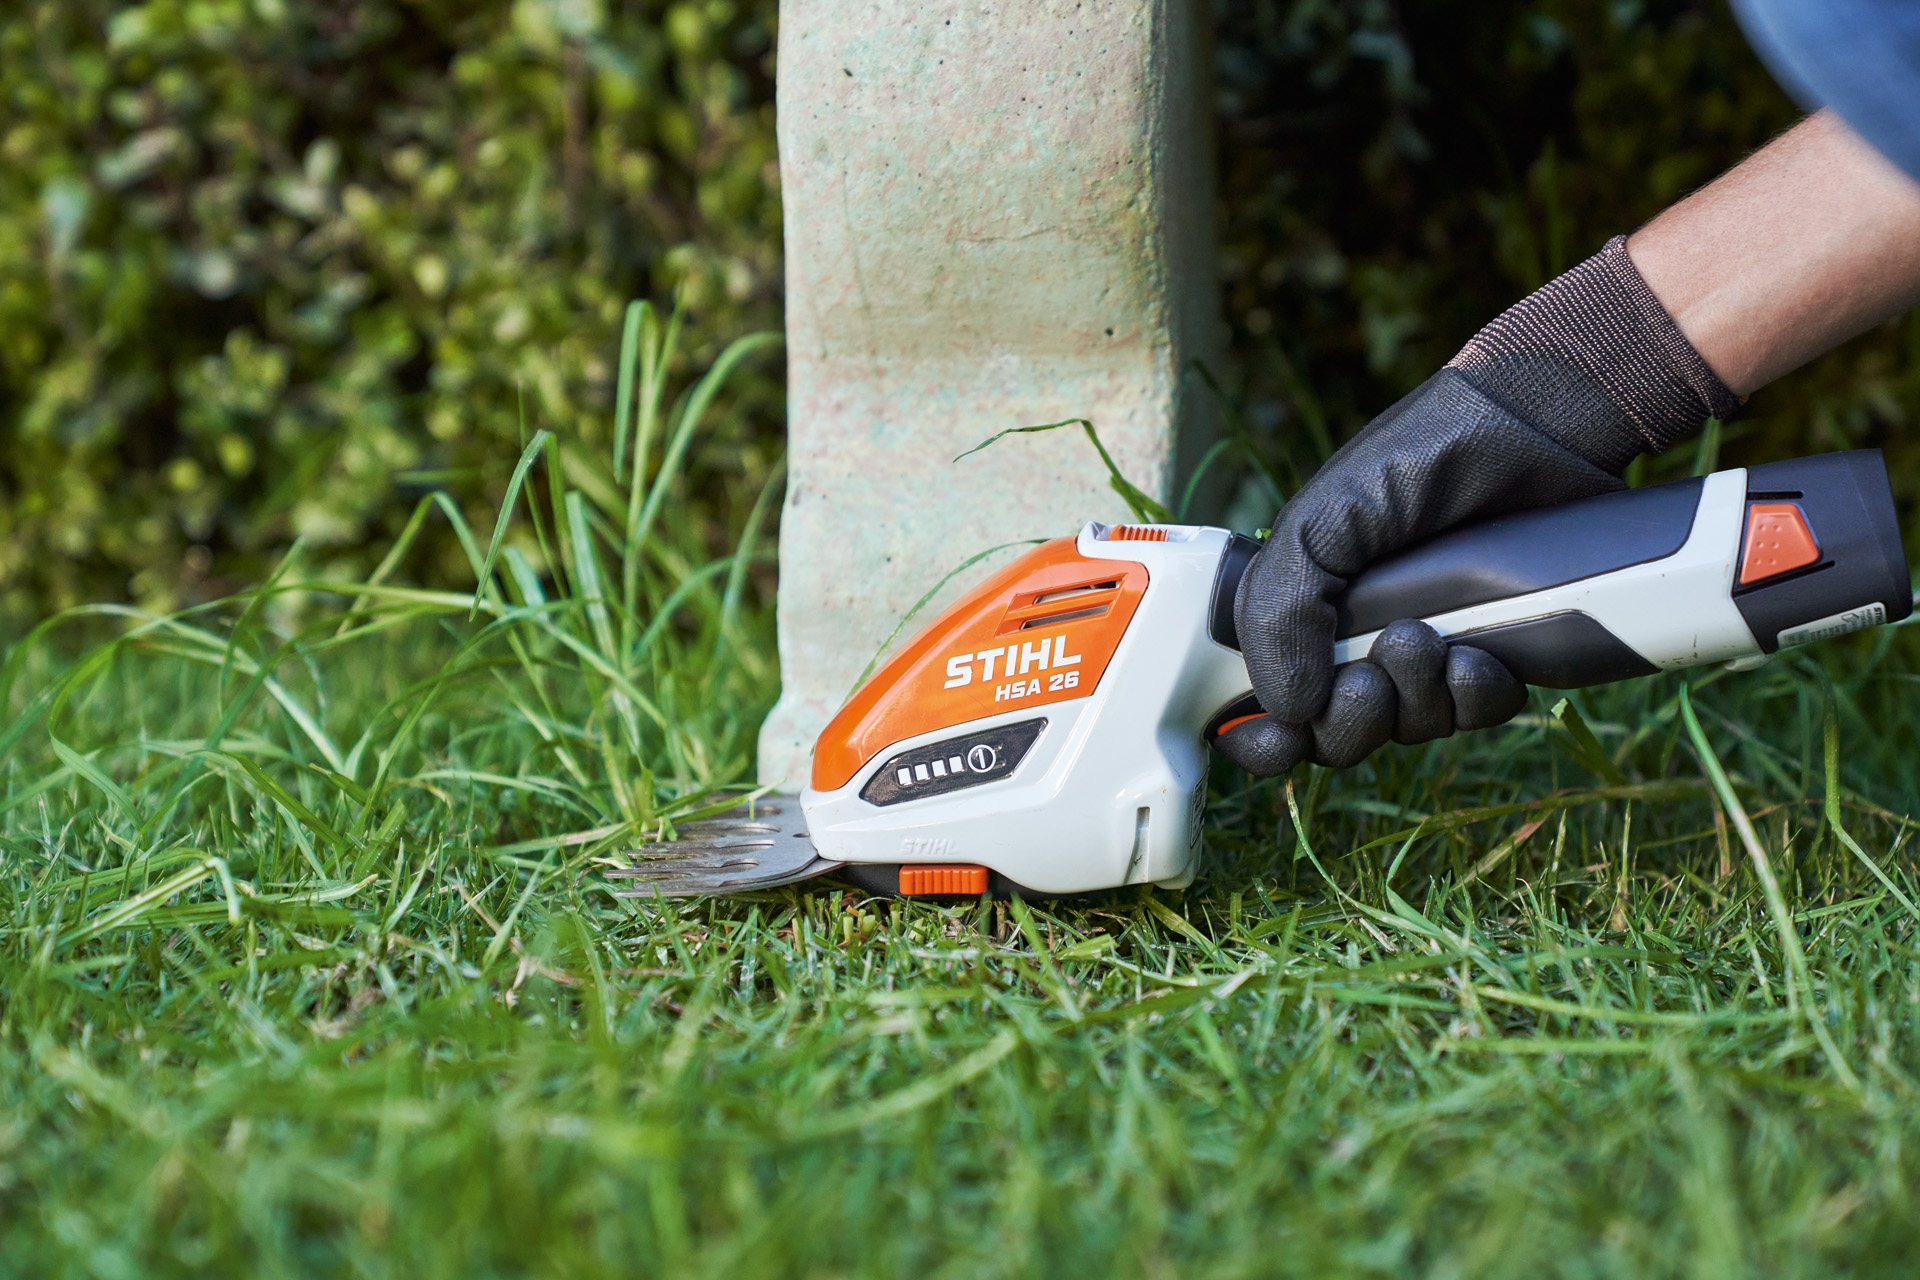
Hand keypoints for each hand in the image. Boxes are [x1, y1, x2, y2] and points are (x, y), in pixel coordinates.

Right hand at [1216, 236, 1738, 776]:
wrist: (1534, 429)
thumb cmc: (1416, 457)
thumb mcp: (1320, 522)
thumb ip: (1278, 611)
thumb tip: (1286, 709)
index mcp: (1303, 608)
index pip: (1266, 705)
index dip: (1266, 738)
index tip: (1283, 737)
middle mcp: (1359, 638)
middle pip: (1337, 734)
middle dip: (1350, 720)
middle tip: (1370, 677)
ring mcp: (1427, 650)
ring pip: (1408, 729)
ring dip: (1415, 701)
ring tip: (1430, 638)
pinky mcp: (1494, 652)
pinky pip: (1475, 715)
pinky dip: (1473, 697)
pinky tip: (1480, 654)